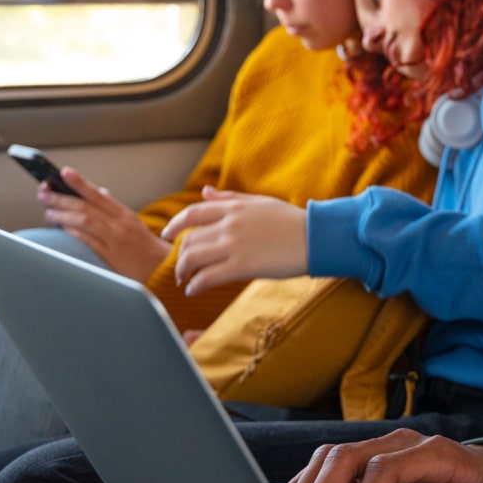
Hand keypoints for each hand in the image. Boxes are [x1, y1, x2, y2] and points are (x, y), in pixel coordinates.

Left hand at [39, 167, 170, 282]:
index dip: (80, 182)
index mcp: (124, 214)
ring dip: (64, 215)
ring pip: (86, 221)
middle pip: (87, 206)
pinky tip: (63, 229)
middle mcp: (120, 224)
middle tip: (44, 192)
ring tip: (48, 212)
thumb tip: (100, 191)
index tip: (63, 172)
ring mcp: (115, 240)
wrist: (162, 269)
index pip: (98, 194)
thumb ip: (114, 208)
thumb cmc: (146, 246)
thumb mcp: (133, 222)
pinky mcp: (112, 257)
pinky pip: (89, 242)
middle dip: (62, 198)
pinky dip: (75, 233)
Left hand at [162, 188, 308, 294]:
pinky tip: (194, 291)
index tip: (166, 235)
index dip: (174, 226)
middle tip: (180, 268)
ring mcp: (234, 245)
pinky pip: (208, 277)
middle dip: (180, 257)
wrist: (316, 237)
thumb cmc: (291, 221)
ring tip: (185, 282)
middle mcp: (229, 224)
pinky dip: (195, 286)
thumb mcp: (259, 202)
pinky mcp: (242, 266)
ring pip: (193, 259)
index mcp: (233, 207)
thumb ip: (229, 198)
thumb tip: (205, 191)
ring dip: (183, 272)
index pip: (191, 214)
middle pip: (189, 240)